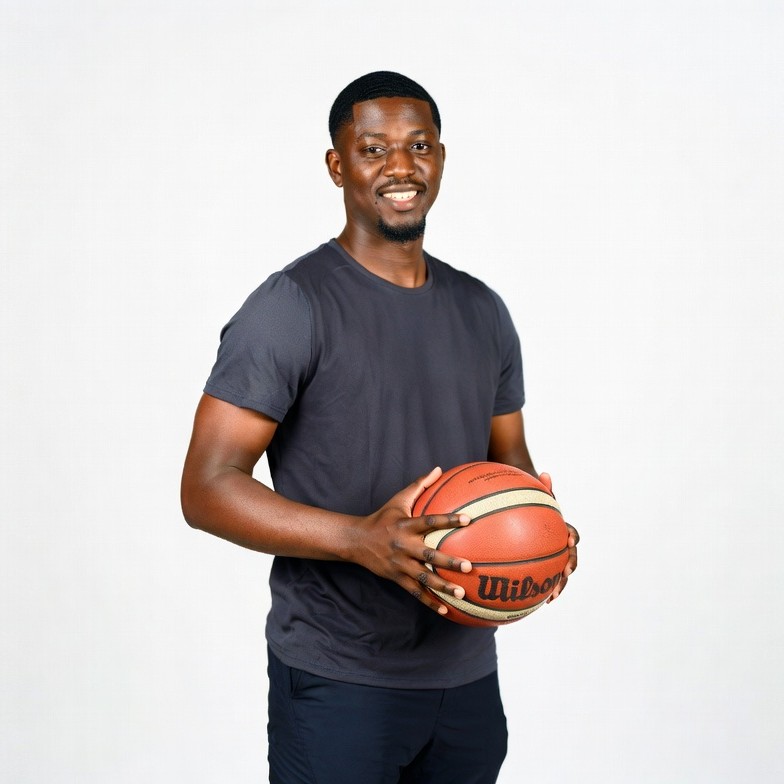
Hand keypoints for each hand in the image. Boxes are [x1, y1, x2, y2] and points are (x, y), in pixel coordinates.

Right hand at [351, 467, 472, 615]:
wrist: (355, 541)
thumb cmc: (382, 517)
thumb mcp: (398, 499)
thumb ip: (419, 485)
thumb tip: (438, 468)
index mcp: (406, 525)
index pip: (430, 521)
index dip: (448, 520)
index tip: (468, 520)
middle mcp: (404, 546)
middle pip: (429, 555)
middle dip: (448, 562)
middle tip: (468, 567)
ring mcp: (400, 564)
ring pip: (424, 578)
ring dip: (442, 587)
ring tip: (462, 593)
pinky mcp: (396, 578)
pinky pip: (415, 592)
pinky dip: (430, 602)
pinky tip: (446, 610)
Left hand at [538, 472, 578, 602]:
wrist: (528, 514)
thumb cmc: (532, 504)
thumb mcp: (536, 496)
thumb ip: (542, 488)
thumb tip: (545, 473)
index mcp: (561, 529)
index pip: (572, 534)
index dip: (572, 538)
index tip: (569, 541)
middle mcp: (561, 545)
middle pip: (571, 558)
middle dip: (569, 567)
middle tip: (565, 573)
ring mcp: (554, 557)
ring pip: (560, 574)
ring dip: (559, 585)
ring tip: (552, 597)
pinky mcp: (545, 566)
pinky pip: (545, 579)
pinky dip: (543, 590)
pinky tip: (534, 601)